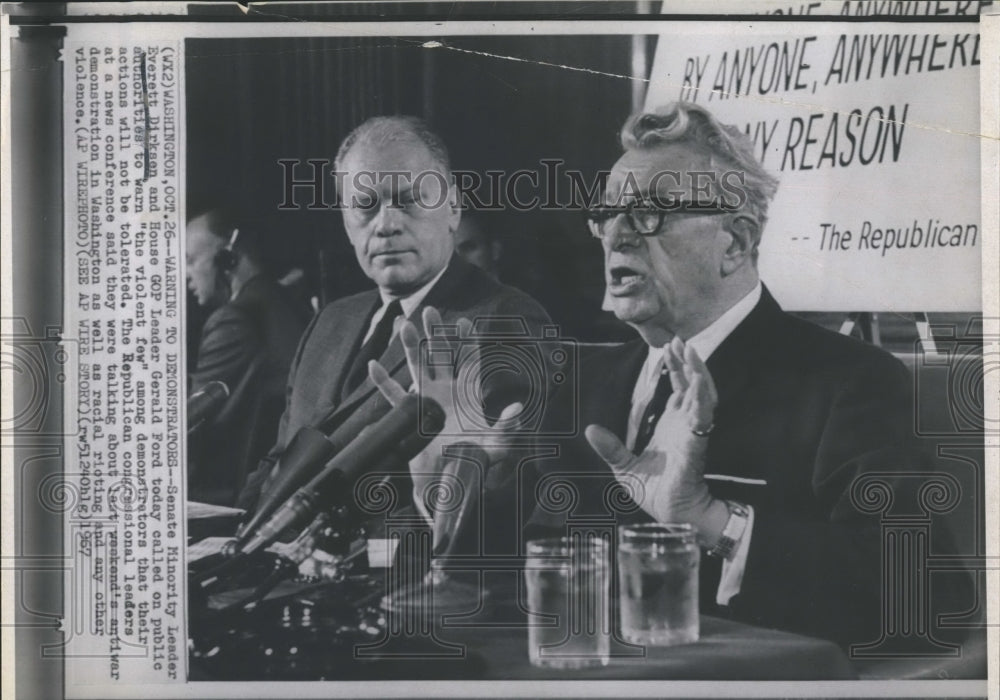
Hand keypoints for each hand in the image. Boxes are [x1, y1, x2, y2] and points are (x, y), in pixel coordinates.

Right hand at [368, 306, 521, 513]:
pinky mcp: (410, 415)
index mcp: (468, 394)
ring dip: (410, 346)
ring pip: (416, 367)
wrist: (449, 479)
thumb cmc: (474, 461)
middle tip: (428, 309)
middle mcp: (447, 391)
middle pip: (440, 355)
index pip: (469, 361)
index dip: (467, 342)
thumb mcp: (497, 445)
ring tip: (402, 323)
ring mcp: (427, 400)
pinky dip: (383, 382)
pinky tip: (374, 366)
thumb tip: (517, 409)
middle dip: (435, 333)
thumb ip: (508, 427)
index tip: (465, 322)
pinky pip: (394, 396)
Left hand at [585, 337, 727, 545]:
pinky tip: (699, 382)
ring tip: (691, 353)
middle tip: (680, 339)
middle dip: (688, 362)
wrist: (671, 515)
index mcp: (672, 424)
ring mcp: (693, 433)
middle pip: (692, 385)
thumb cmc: (654, 492)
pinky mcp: (696, 445)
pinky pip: (702, 418)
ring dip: (698, 373)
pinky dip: (702, 398)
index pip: (678, 388)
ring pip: (702, 396)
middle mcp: (685, 424)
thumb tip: (589, 429)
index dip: (676, 368)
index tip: (670, 346)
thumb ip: (610, 447)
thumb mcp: (624, 467)